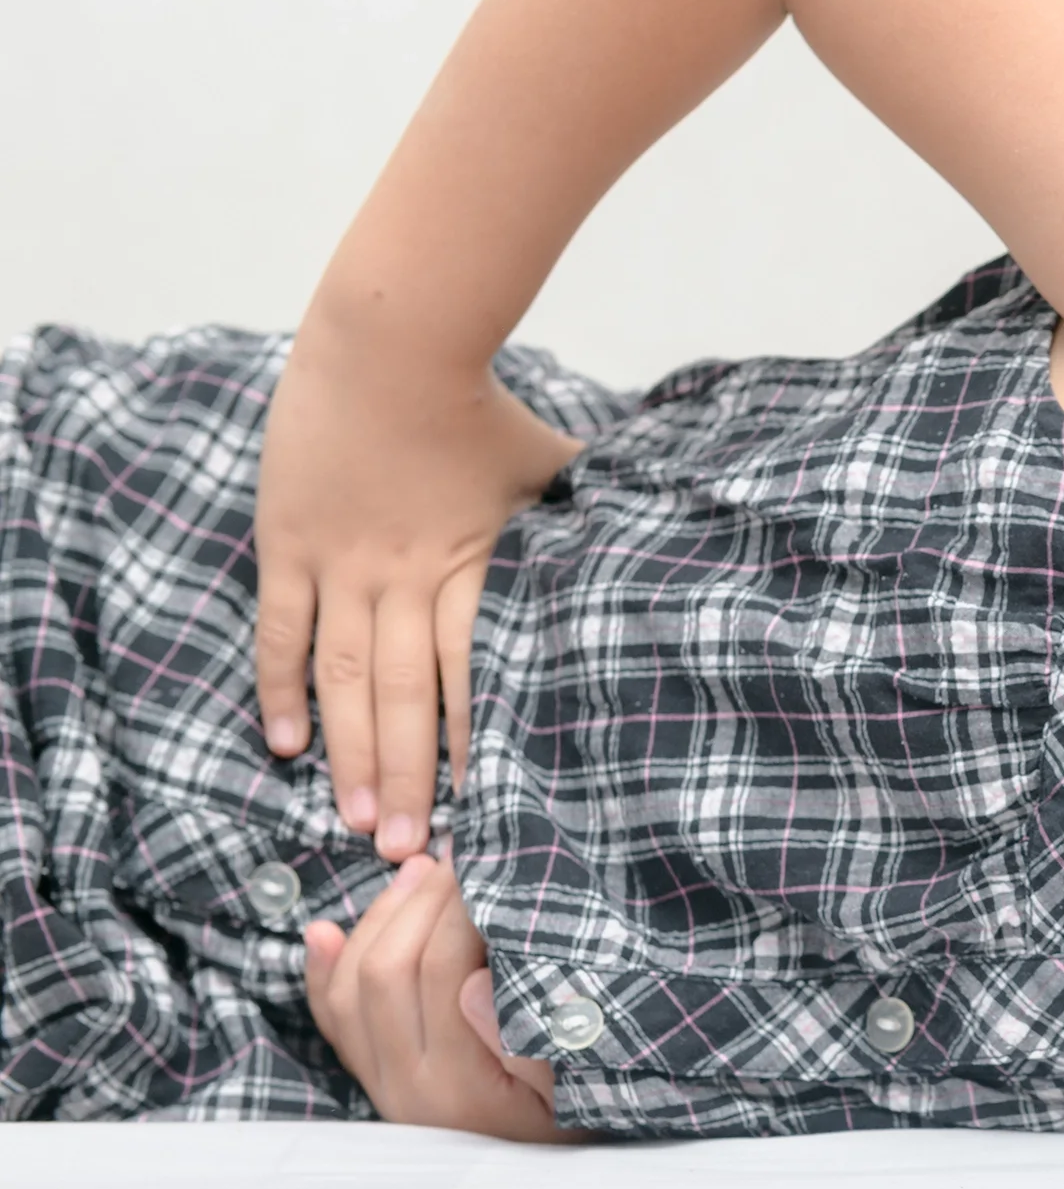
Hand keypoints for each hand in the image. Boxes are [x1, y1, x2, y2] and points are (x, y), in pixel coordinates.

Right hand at [256, 322, 582, 859]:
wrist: (394, 339)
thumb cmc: (480, 403)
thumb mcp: (548, 461)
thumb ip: (589, 504)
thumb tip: (657, 515)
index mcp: (470, 567)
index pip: (470, 673)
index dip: (471, 741)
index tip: (481, 801)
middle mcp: (403, 577)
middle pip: (404, 695)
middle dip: (408, 776)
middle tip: (408, 848)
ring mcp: (340, 563)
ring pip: (341, 679)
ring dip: (349, 752)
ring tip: (356, 818)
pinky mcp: (289, 543)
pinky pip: (281, 632)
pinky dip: (281, 690)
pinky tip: (285, 745)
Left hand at [304, 853, 587, 1142]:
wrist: (550, 1181)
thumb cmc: (582, 1118)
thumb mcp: (578, 1086)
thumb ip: (534, 1040)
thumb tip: (470, 983)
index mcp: (462, 1086)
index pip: (440, 971)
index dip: (458, 907)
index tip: (490, 866)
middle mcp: (408, 1089)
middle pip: (385, 971)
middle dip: (418, 901)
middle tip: (457, 857)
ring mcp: (384, 1087)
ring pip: (350, 988)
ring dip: (379, 919)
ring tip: (418, 872)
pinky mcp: (375, 1082)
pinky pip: (332, 1022)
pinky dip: (323, 970)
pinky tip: (328, 930)